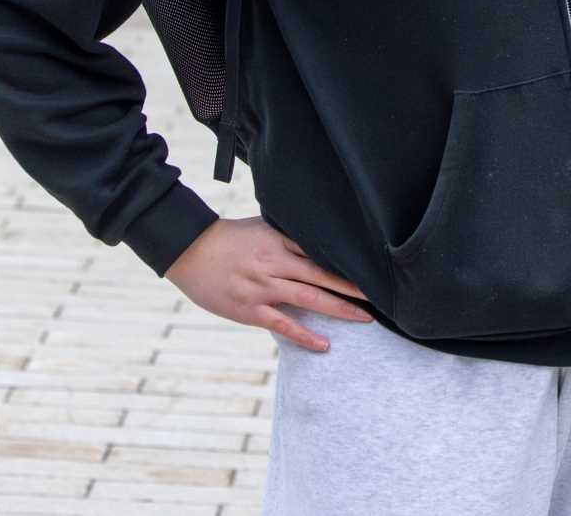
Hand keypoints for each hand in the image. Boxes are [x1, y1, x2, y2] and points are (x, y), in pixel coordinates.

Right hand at [166, 217, 371, 352]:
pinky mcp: (249, 309)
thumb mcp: (263, 227)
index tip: (374, 268)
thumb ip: (291, 237)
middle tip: (381, 297)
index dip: (349, 261)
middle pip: (323, 275)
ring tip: (365, 318)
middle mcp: (275, 263)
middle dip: (354, 287)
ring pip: (309, 299)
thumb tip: (323, 242)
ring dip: (340, 309)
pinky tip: (325, 345)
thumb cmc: (229, 237)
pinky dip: (306, 336)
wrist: (189, 250)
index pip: (323, 251)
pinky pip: (283, 325)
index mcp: (280, 241)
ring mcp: (263, 288)